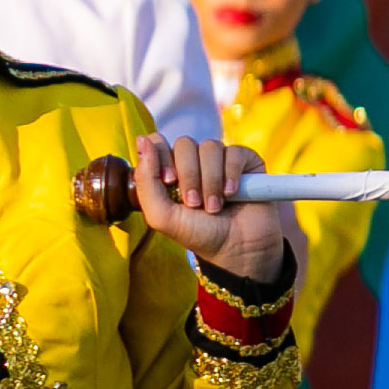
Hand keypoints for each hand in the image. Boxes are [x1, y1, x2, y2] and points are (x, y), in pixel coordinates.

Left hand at [130, 133, 298, 286]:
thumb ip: (145, 180)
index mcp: (171, 170)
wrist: (238, 249)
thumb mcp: (161, 215)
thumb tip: (142, 139)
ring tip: (215, 206)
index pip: (158, 142)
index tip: (169, 182)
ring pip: (210, 147)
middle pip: (185, 144)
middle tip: (194, 203)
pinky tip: (232, 194)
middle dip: (189, 175)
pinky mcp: (245, 162)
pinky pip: (234, 152)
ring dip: (210, 180)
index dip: (162, 157)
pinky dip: (231, 174)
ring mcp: (220, 160)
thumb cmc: (199, 235)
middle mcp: (195, 162)